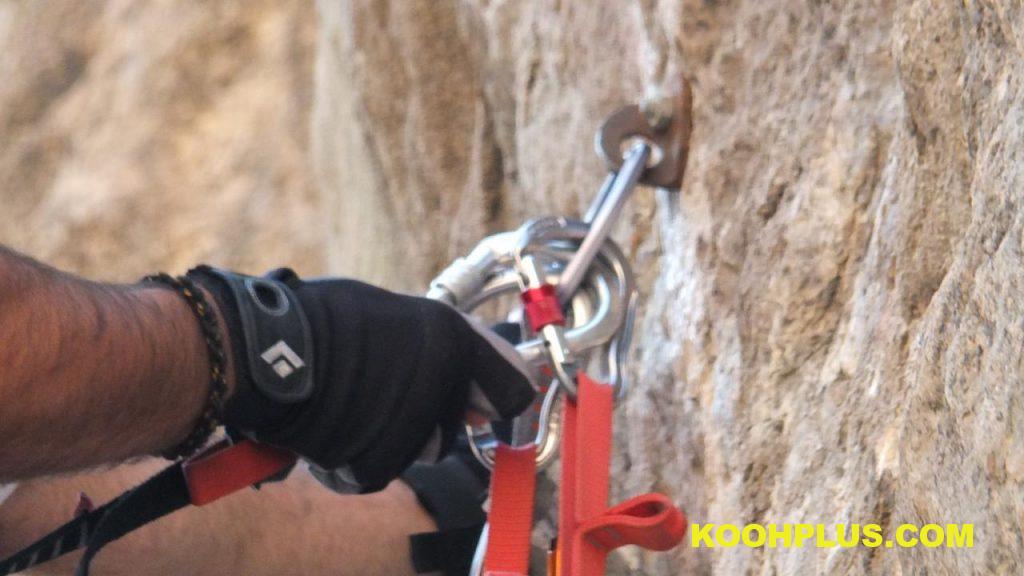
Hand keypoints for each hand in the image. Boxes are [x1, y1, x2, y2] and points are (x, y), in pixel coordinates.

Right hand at [190, 267, 535, 491]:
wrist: (258, 345)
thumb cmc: (320, 322)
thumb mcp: (388, 313)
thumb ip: (438, 348)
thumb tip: (481, 391)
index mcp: (450, 336)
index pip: (512, 391)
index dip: (493, 401)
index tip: (480, 406)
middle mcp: (440, 380)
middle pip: (451, 428)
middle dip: (422, 421)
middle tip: (377, 395)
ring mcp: (410, 422)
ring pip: (413, 451)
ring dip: (385, 438)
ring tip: (346, 406)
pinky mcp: (377, 460)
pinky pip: (376, 469)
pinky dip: (352, 458)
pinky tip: (329, 428)